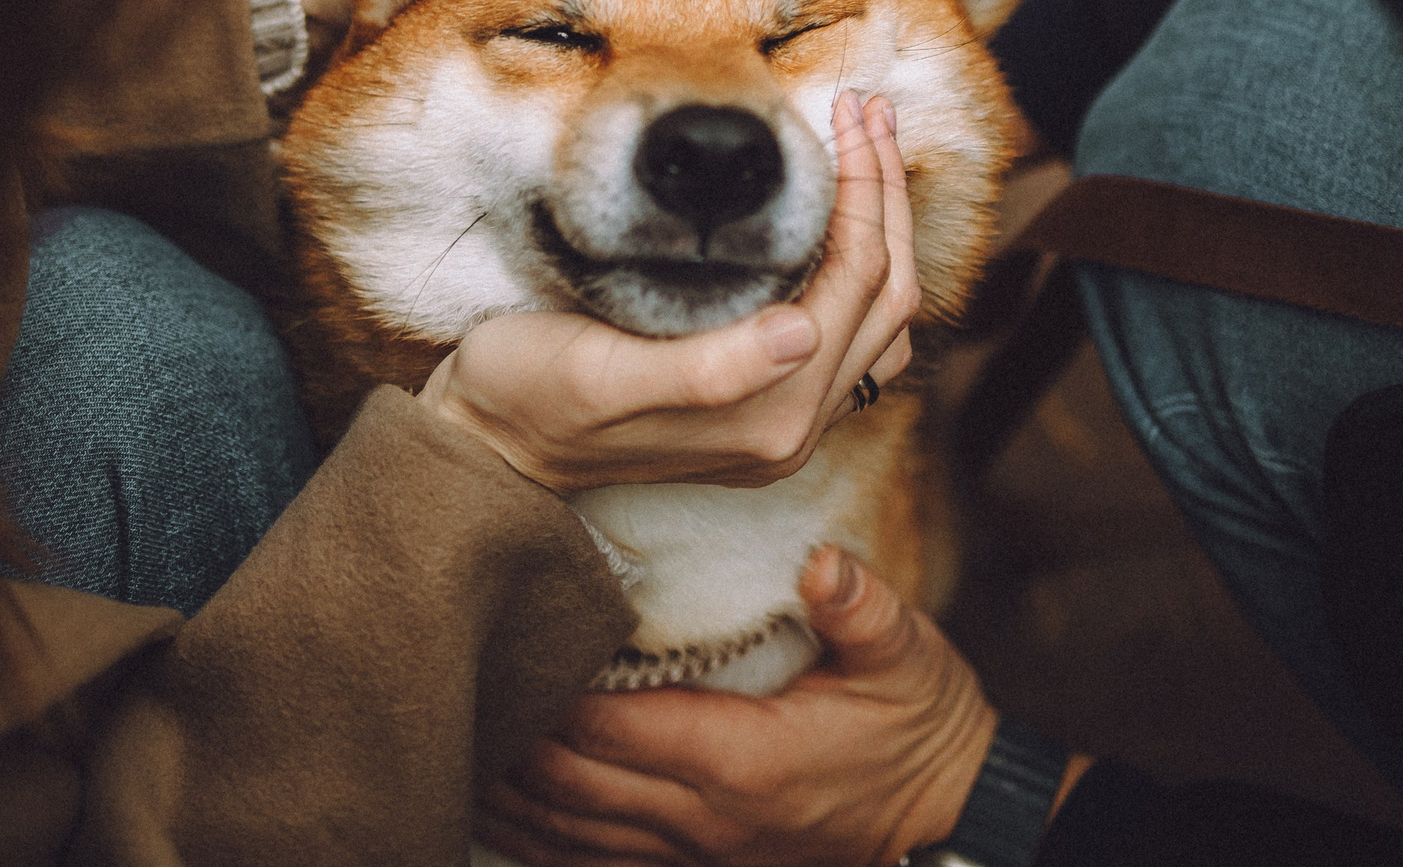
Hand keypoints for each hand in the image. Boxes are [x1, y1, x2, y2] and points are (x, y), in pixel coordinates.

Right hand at [419, 92, 916, 493]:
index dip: (865, 187)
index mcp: (769, 416)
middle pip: (886, 296)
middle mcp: (793, 427)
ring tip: (865, 150)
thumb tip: (802, 334)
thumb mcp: (597, 376)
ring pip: (880, 320)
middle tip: (869, 109)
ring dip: (885, 232)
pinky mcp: (766, 411)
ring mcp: (785, 424)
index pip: (858, 280)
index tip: (850, 106)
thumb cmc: (525, 395)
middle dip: (886, 196)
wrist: (485, 442)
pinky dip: (861, 272)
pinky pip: (853, 339)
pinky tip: (833, 223)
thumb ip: (708, 368)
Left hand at [478, 546, 998, 866]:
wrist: (948, 815)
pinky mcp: (695, 863)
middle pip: (568, 784)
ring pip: (568, 831)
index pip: (612, 729)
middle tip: (459, 667)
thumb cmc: (919, 724)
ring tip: (453, 731)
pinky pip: (593, 858)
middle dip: (509, 733)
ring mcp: (695, 850)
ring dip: (508, 790)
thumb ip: (860, 608)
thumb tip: (824, 565)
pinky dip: (536, 836)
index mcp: (741, 760)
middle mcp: (702, 816)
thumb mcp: (906, 656)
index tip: (510, 629)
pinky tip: (499, 804)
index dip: (552, 687)